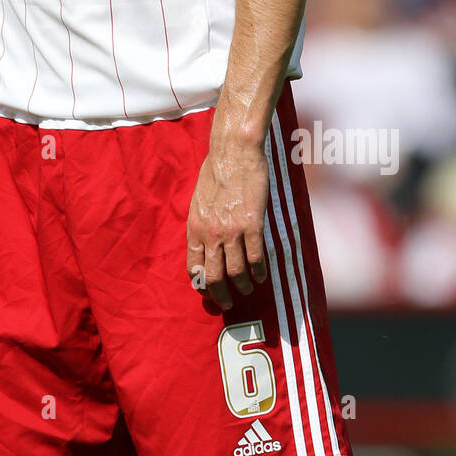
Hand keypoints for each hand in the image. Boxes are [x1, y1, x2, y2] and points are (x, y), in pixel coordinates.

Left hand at [186, 138, 268, 310]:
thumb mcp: (199, 199)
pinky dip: (259, 272)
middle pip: (214, 277)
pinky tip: (262, 275)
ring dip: (244, 286)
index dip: (202, 284)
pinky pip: (255, 258)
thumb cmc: (216, 171)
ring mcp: (231, 231)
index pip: (193, 267)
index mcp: (194, 227)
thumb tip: (203, 240)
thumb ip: (201, 222)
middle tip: (230, 302)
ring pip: (236, 272)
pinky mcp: (252, 225)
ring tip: (249, 289)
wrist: (234, 153)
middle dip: (222, 295)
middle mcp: (210, 233)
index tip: (209, 291)